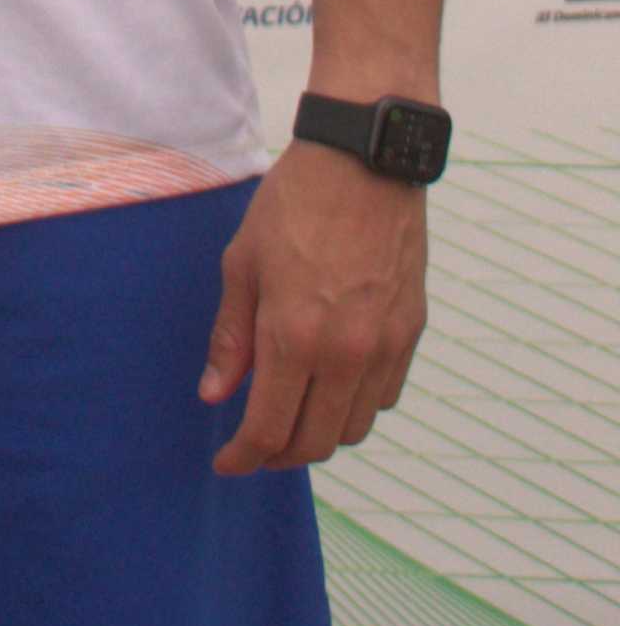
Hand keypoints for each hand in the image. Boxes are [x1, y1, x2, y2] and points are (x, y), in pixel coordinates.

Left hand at [201, 144, 427, 471]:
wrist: (364, 162)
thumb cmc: (294, 204)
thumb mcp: (243, 262)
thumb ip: (230, 337)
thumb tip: (215, 396)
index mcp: (294, 336)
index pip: (268, 429)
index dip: (244, 457)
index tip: (227, 463)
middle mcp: (345, 354)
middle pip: (314, 443)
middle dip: (278, 455)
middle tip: (254, 444)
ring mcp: (383, 348)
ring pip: (353, 429)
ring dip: (319, 434)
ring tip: (292, 412)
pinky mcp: (410, 335)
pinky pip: (383, 398)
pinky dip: (354, 406)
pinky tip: (331, 382)